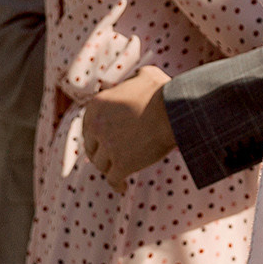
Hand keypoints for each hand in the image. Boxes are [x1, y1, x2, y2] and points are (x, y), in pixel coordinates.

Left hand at [82, 66, 173, 192]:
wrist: (174, 112)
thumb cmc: (163, 92)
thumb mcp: (145, 75)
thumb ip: (133, 79)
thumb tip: (135, 80)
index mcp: (96, 105)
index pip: (88, 127)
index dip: (95, 136)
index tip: (101, 143)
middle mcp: (96, 126)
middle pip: (92, 147)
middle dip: (99, 153)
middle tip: (108, 159)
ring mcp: (108, 147)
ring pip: (101, 164)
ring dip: (109, 168)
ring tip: (117, 173)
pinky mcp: (121, 164)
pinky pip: (113, 179)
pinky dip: (117, 185)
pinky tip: (121, 188)